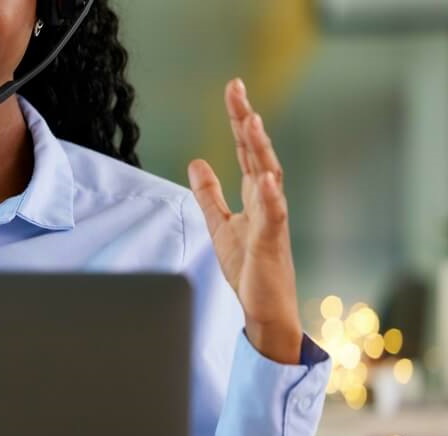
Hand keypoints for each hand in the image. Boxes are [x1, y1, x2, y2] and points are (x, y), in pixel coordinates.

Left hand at [187, 79, 302, 364]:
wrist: (266, 310)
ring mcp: (273, 222)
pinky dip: (271, 198)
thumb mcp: (220, 225)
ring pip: (269, 178)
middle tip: (237, 89)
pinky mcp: (272, 246)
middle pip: (258, 153)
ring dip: (261, 150)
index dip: (239, 120)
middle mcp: (268, 203)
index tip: (233, 89)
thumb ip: (209, 194)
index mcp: (256, 196)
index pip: (246, 150)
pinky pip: (273, 218)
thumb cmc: (250, 269)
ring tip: (251, 121)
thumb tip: (197, 162)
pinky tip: (266, 179)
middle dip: (247, 122)